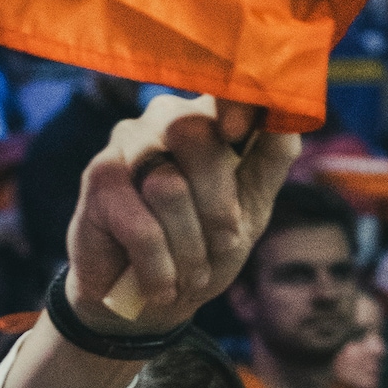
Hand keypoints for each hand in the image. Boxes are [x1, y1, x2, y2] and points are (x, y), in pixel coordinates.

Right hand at [65, 93, 296, 329]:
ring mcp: (128, 143)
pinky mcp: (98, 177)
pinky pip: (140, 225)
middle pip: (199, 138)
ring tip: (188, 276)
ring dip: (187, 247)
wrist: (146, 299)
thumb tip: (289, 111)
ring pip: (168, 187)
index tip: (237, 133)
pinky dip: (157, 265)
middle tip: (222, 247)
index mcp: (211, 115)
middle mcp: (167, 116)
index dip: (239, 101)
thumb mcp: (252, 203)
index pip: (233, 88)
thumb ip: (272, 155)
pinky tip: (160, 285)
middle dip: (218, 207)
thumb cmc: (203, 246)